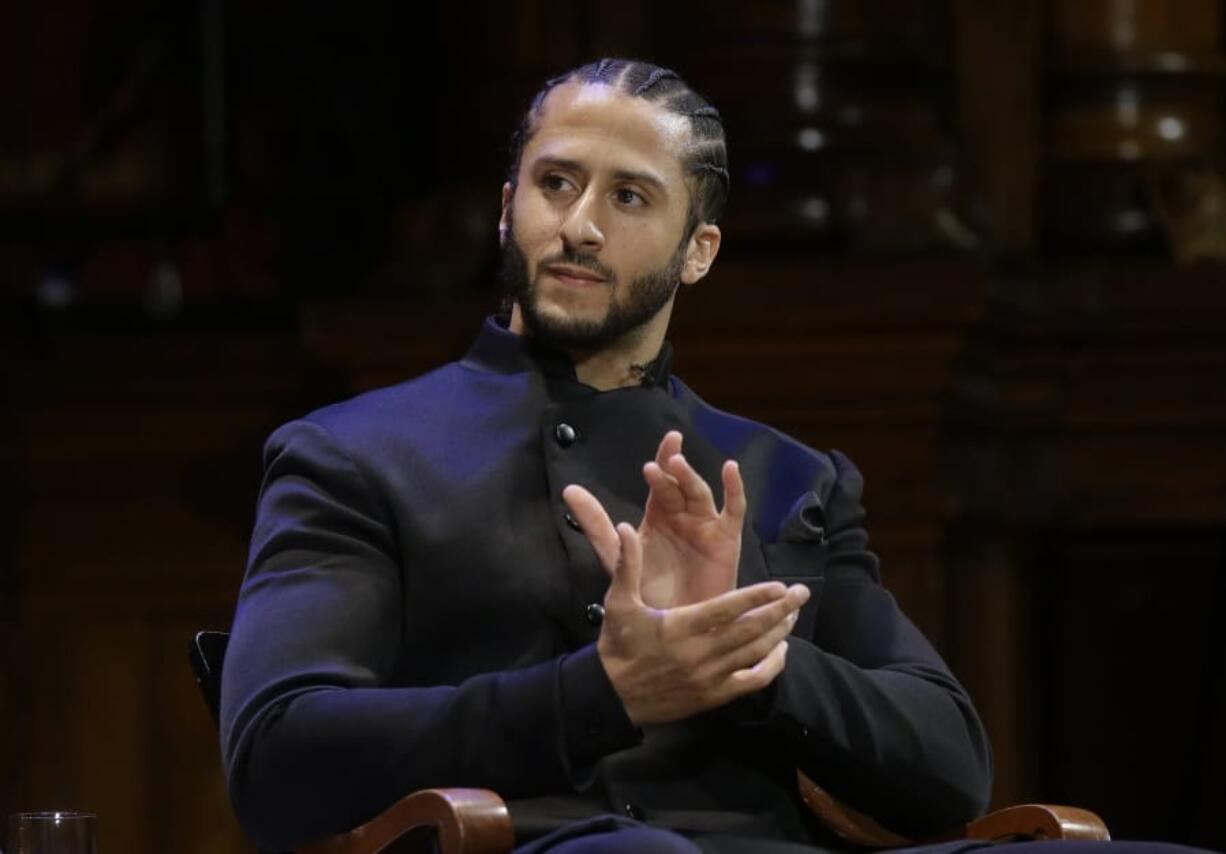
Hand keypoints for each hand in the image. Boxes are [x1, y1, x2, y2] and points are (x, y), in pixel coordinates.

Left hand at [563, 431, 744, 608]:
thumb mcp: (615, 556)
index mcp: (658, 515)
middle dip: (672, 470)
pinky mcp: (726, 540)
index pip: (660, 479)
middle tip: (664, 461)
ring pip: (700, 493)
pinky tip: (730, 469)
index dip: (663, 457)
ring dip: (690, 478)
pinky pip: (733, 510)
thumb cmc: (648, 593)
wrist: (674, 628)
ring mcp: (706, 525)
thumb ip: (595, 524)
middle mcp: (683, 515)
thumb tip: (569, 490)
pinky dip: (734, 489)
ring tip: (678, 465)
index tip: (668, 438)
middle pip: (678, 484)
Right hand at [597, 522, 809, 725]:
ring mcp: (710, 677)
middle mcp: (700, 653)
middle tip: (802, 593)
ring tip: (793, 615)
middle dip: (780, 610)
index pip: (727, 610)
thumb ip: (627, 565)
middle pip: (751, 630)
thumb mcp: (618, 603)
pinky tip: (780, 651)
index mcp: (680, 627)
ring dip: (779, 633)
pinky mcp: (714, 696)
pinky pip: (752, 682)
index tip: (780, 586)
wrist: (611, 696)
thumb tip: (626, 528)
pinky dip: (771, 666)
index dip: (757, 597)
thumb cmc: (618, 645)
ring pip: (755, 653)